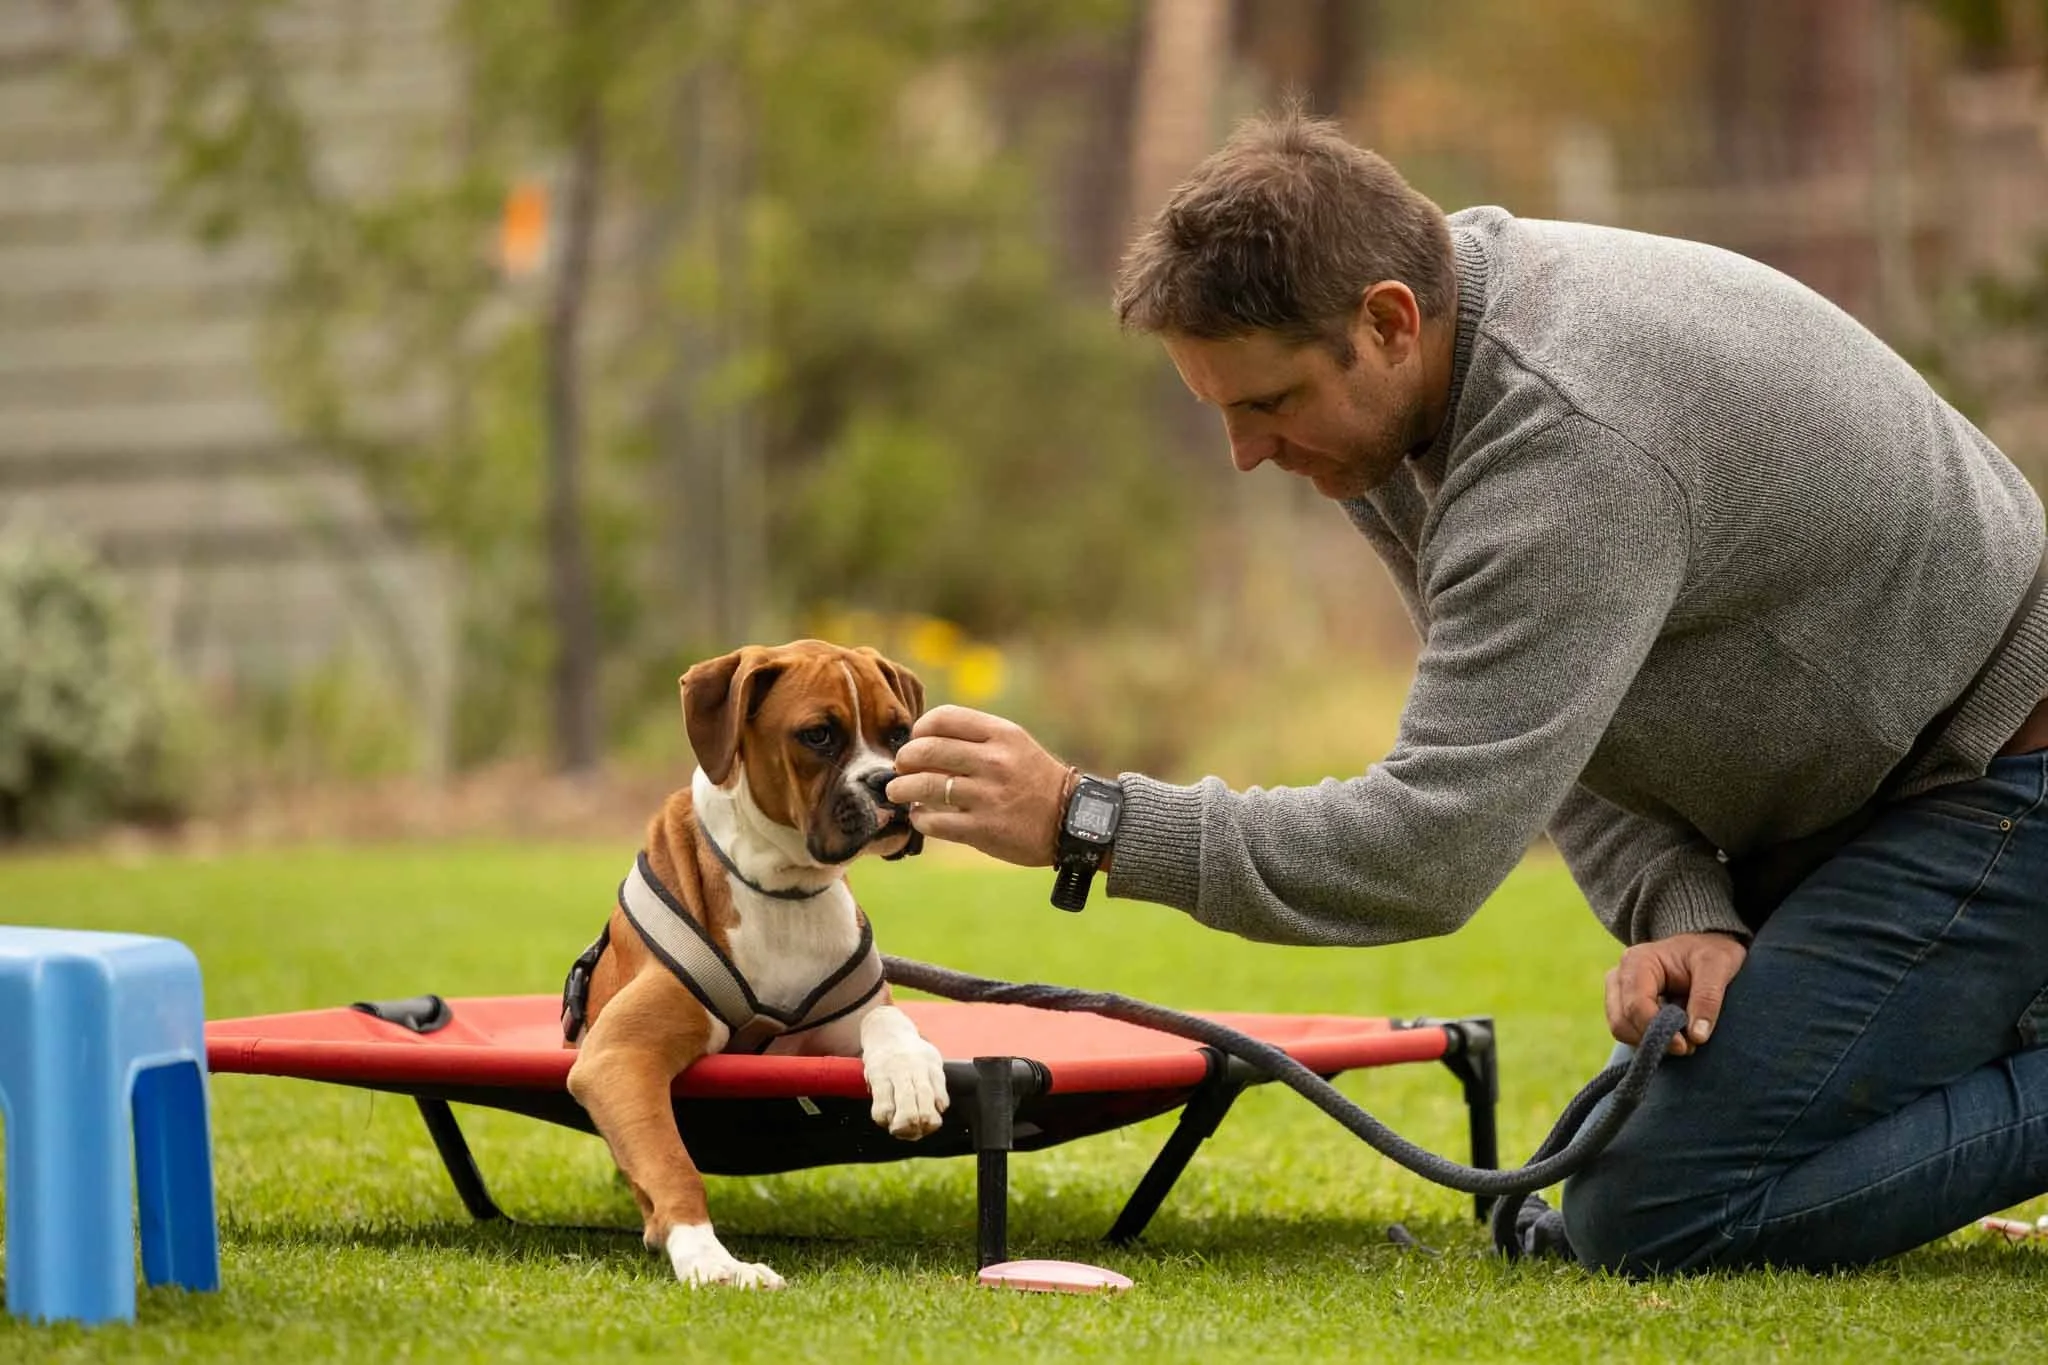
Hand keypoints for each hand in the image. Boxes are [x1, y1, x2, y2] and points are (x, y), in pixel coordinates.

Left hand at [885, 706, 1071, 866]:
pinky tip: (920, 816)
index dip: (920, 728)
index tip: (916, 740)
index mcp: (1001, 734)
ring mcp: (988, 796)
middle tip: (900, 767)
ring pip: (925, 786)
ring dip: (902, 789)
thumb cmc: (1034, 780)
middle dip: (904, 758)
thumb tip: (922, 742)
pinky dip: (920, 818)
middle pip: (927, 750)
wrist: (1070, 820)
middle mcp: (994, 761)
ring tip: (897, 792)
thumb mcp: (1014, 746)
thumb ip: (975, 739)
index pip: (944, 718)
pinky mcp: (983, 829)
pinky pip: (935, 821)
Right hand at [1604, 932, 1747, 1055]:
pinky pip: (1627, 1032)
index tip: (1686, 1046)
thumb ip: (1708, 998)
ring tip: (1683, 1038)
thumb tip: (1697, 1036)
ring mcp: (1617, 992)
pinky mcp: (1622, 1006)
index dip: (1657, 1030)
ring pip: (1621, 1030)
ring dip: (1651, 1041)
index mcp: (1637, 961)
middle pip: (1621, 1022)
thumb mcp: (1717, 966)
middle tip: (1688, 1045)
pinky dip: (1649, 1039)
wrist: (1704, 949)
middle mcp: (1619, 976)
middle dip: (1654, 1039)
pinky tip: (1672, 1032)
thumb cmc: (1709, 952)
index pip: (1636, 1005)